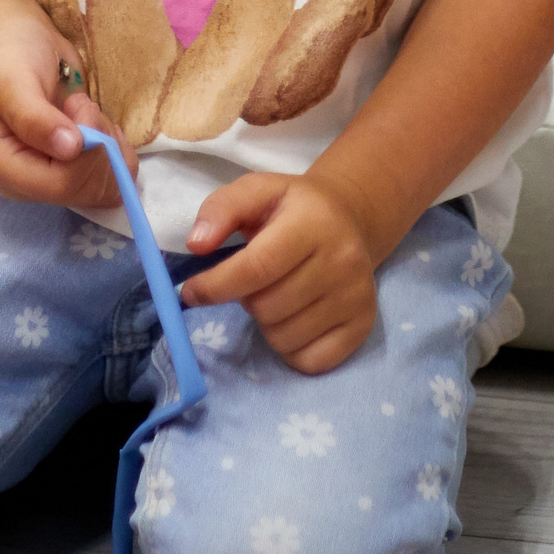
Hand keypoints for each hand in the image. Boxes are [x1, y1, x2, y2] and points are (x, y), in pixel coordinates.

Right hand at [0, 6, 120, 210]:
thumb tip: (70, 149)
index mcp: (0, 167)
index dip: (86, 151)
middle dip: (98, 144)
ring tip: (86, 112)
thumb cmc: (8, 57)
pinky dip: (116, 151)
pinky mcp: (71, 172)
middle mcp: (25, 183)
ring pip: (103, 188)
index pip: (59, 185)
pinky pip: (111, 180)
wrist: (16, 41)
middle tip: (82, 105)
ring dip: (108, 146)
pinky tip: (99, 124)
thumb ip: (35, 117)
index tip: (80, 106)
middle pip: (84, 189)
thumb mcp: (13, 80)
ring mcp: (50, 180)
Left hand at [181, 170, 376, 373]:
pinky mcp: (362, 326)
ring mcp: (356, 297)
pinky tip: (295, 318)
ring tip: (277, 295)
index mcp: (313, 222)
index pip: (257, 267)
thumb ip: (220, 210)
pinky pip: (308, 362)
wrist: (351, 218)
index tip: (191, 292)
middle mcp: (342, 260)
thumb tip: (197, 244)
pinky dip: (290, 349)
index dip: (216, 286)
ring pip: (283, 338)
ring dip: (266, 323)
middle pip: (266, 307)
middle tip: (255, 281)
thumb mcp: (256, 191)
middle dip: (246, 299)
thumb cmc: (293, 208)